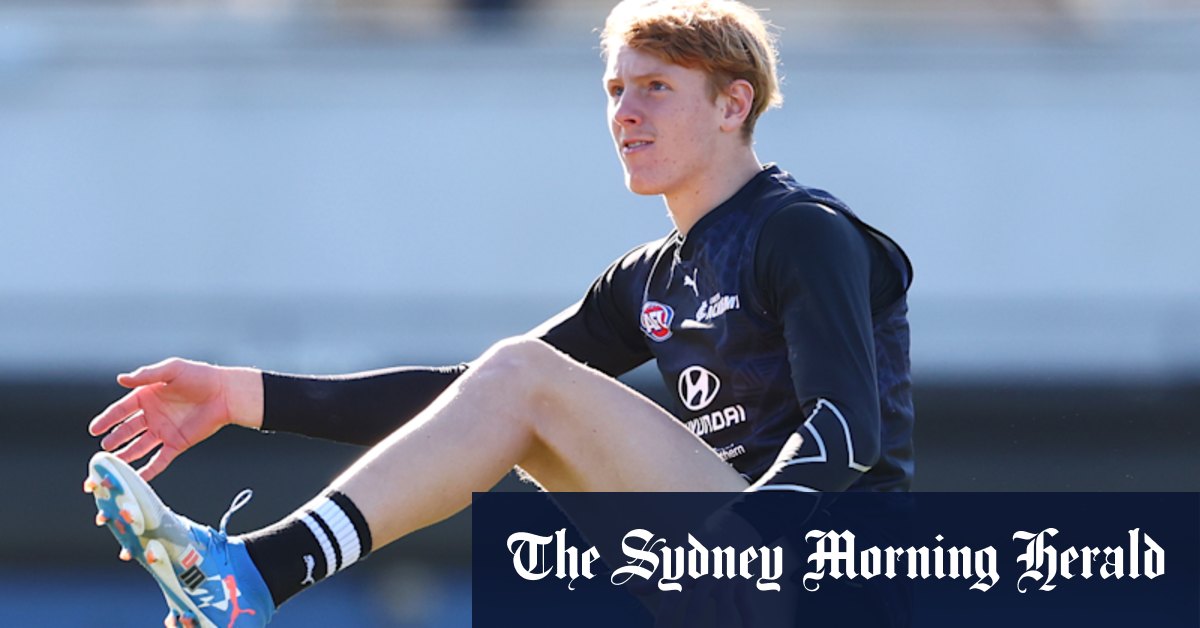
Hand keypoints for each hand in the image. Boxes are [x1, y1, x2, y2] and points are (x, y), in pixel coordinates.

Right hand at [87, 357, 261, 480]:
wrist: (226, 394)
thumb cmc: (200, 376)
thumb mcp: (172, 370)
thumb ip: (147, 375)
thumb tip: (120, 379)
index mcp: (148, 396)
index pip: (121, 410)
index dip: (107, 419)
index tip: (94, 429)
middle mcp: (153, 415)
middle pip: (128, 430)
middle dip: (115, 440)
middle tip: (104, 449)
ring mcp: (164, 431)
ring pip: (139, 447)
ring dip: (126, 455)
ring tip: (111, 465)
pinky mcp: (177, 443)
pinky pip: (159, 460)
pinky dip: (148, 470)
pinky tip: (135, 479)